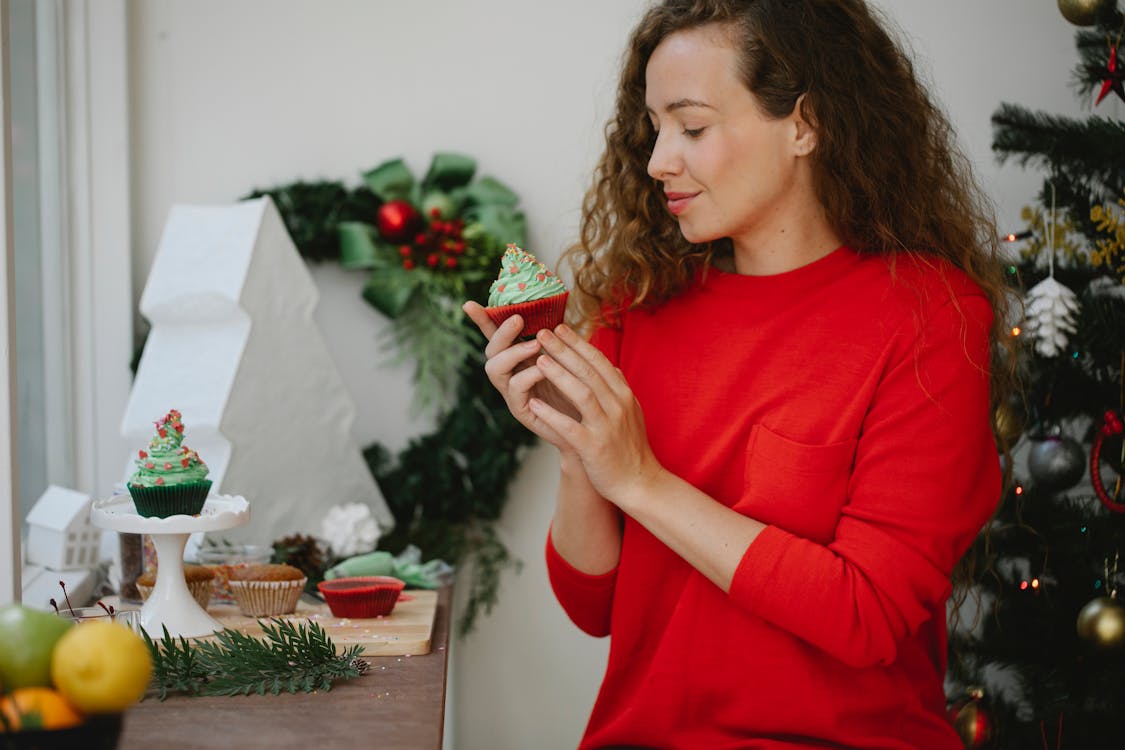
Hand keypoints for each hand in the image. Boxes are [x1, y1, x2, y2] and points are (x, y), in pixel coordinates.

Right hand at [462, 301, 579, 450]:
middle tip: (518, 319)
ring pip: (494, 368)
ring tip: (536, 345)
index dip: (483, 319)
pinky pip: (515, 389)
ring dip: (513, 353)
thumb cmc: (579, 388)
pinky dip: (528, 376)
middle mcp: (510, 373)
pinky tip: (543, 369)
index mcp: (519, 356)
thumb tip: (556, 312)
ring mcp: (512, 392)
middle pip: (491, 349)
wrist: (590, 426)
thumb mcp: (569, 358)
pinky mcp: (521, 410)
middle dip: (500, 332)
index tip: (469, 304)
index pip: (496, 334)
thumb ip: (558, 339)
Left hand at [529, 324, 662, 506]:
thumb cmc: (630, 448)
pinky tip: (534, 405)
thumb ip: (620, 389)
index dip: (578, 344)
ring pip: (582, 394)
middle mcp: (618, 406)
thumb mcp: (631, 413)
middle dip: (564, 350)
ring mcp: (607, 427)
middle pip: (589, 372)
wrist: (640, 483)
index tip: (559, 328)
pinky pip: (571, 428)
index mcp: (624, 396)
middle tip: (542, 333)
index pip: (599, 362)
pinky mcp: (594, 448)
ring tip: (538, 361)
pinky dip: (552, 415)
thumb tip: (612, 366)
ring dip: (559, 376)